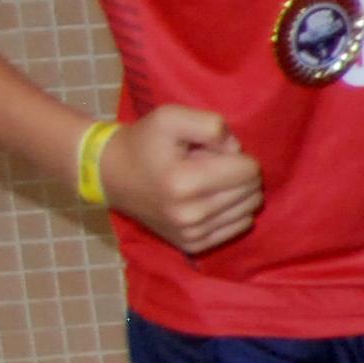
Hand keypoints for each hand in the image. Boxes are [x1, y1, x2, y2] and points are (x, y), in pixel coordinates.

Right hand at [105, 104, 263, 254]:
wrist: (111, 174)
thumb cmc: (144, 142)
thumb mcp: (172, 116)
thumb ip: (212, 125)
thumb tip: (237, 151)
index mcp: (184, 183)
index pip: (249, 170)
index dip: (236, 153)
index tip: (211, 150)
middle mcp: (190, 215)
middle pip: (252, 190)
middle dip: (238, 172)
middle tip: (207, 165)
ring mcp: (192, 234)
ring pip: (250, 209)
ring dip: (236, 191)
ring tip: (205, 182)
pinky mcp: (194, 245)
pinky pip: (240, 226)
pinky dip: (233, 209)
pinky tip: (209, 199)